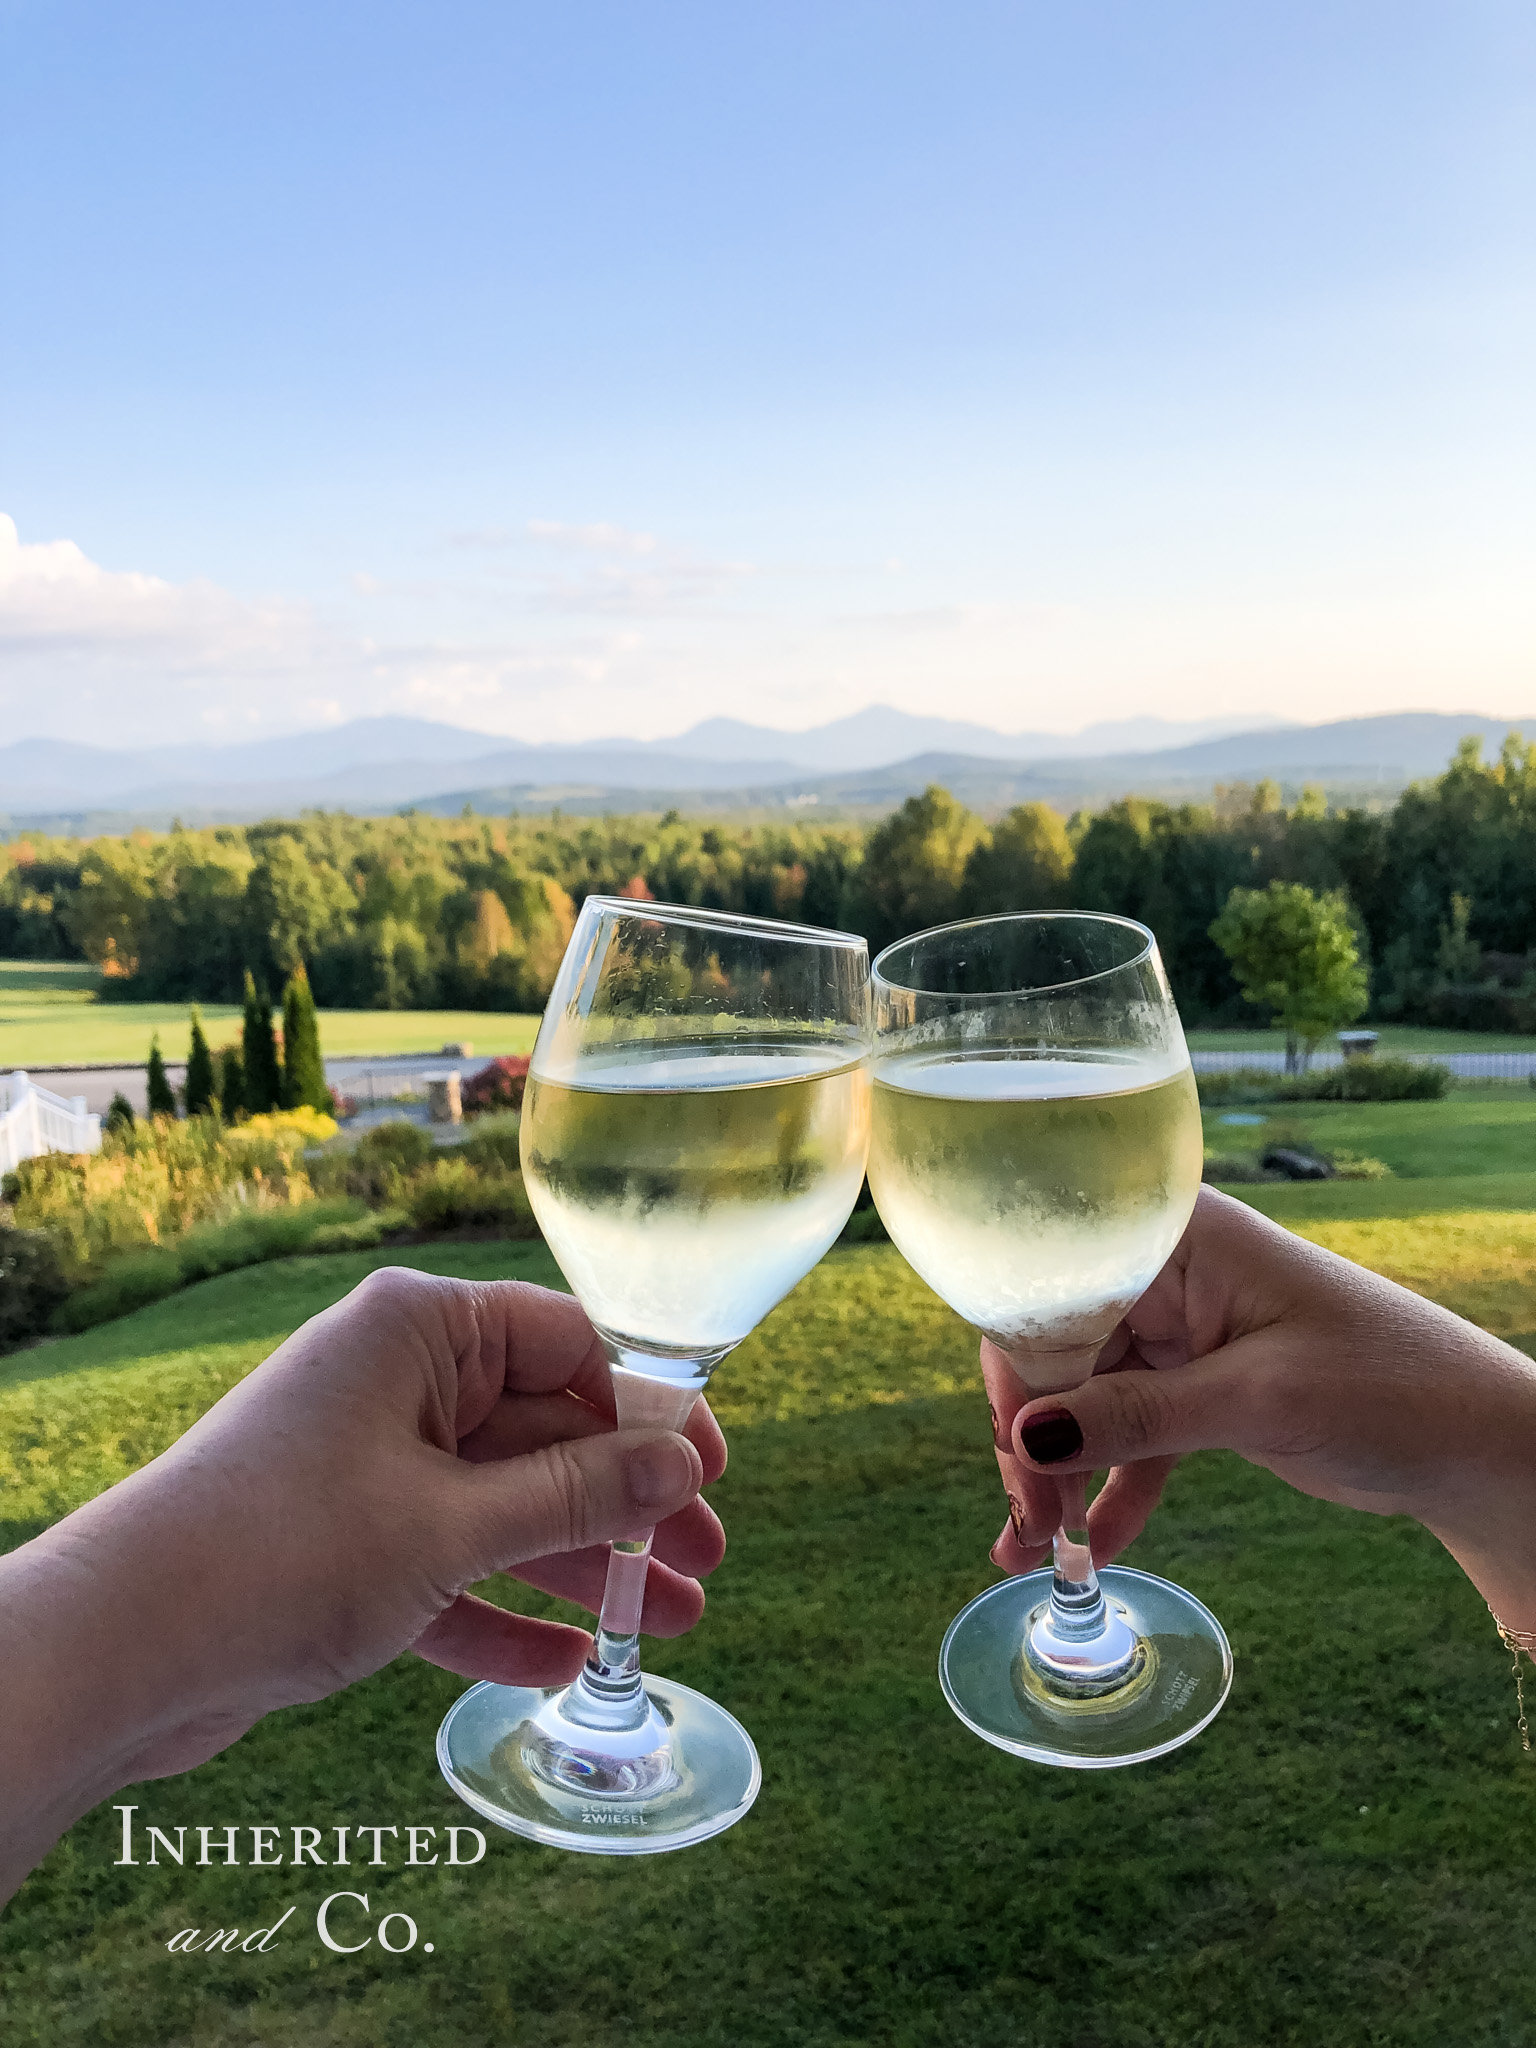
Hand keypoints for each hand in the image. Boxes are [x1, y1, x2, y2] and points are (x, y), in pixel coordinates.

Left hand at [1, 1267, 724, 1899]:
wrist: (121, 1648)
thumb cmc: (288, 1552)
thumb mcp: (455, 1524)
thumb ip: (576, 1494)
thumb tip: (682, 1466)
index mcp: (420, 1332)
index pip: (570, 1345)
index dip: (651, 1410)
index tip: (715, 1474)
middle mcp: (396, 1383)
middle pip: (544, 1432)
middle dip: (625, 1505)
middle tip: (707, 1564)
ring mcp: (367, 1463)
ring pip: (503, 1506)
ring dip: (580, 1567)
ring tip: (666, 1627)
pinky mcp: (343, 1542)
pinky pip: (448, 1566)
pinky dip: (502, 1612)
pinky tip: (566, 1666)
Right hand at [983, 1188, 1535, 1629]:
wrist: (1482, 1443)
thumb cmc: (1390, 1385)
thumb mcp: (1257, 1401)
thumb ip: (1136, 1416)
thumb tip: (1024, 1438)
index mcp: (1176, 1237)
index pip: (1054, 1286)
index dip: (1021, 1369)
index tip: (1016, 1455)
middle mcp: (1167, 1273)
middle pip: (1058, 1347)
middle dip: (1032, 1437)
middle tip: (1027, 1526)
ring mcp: (1182, 1330)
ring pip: (1084, 1397)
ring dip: (1059, 1473)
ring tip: (1035, 1552)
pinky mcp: (1200, 1387)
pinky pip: (1131, 1434)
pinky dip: (1111, 1488)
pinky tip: (1093, 1548)